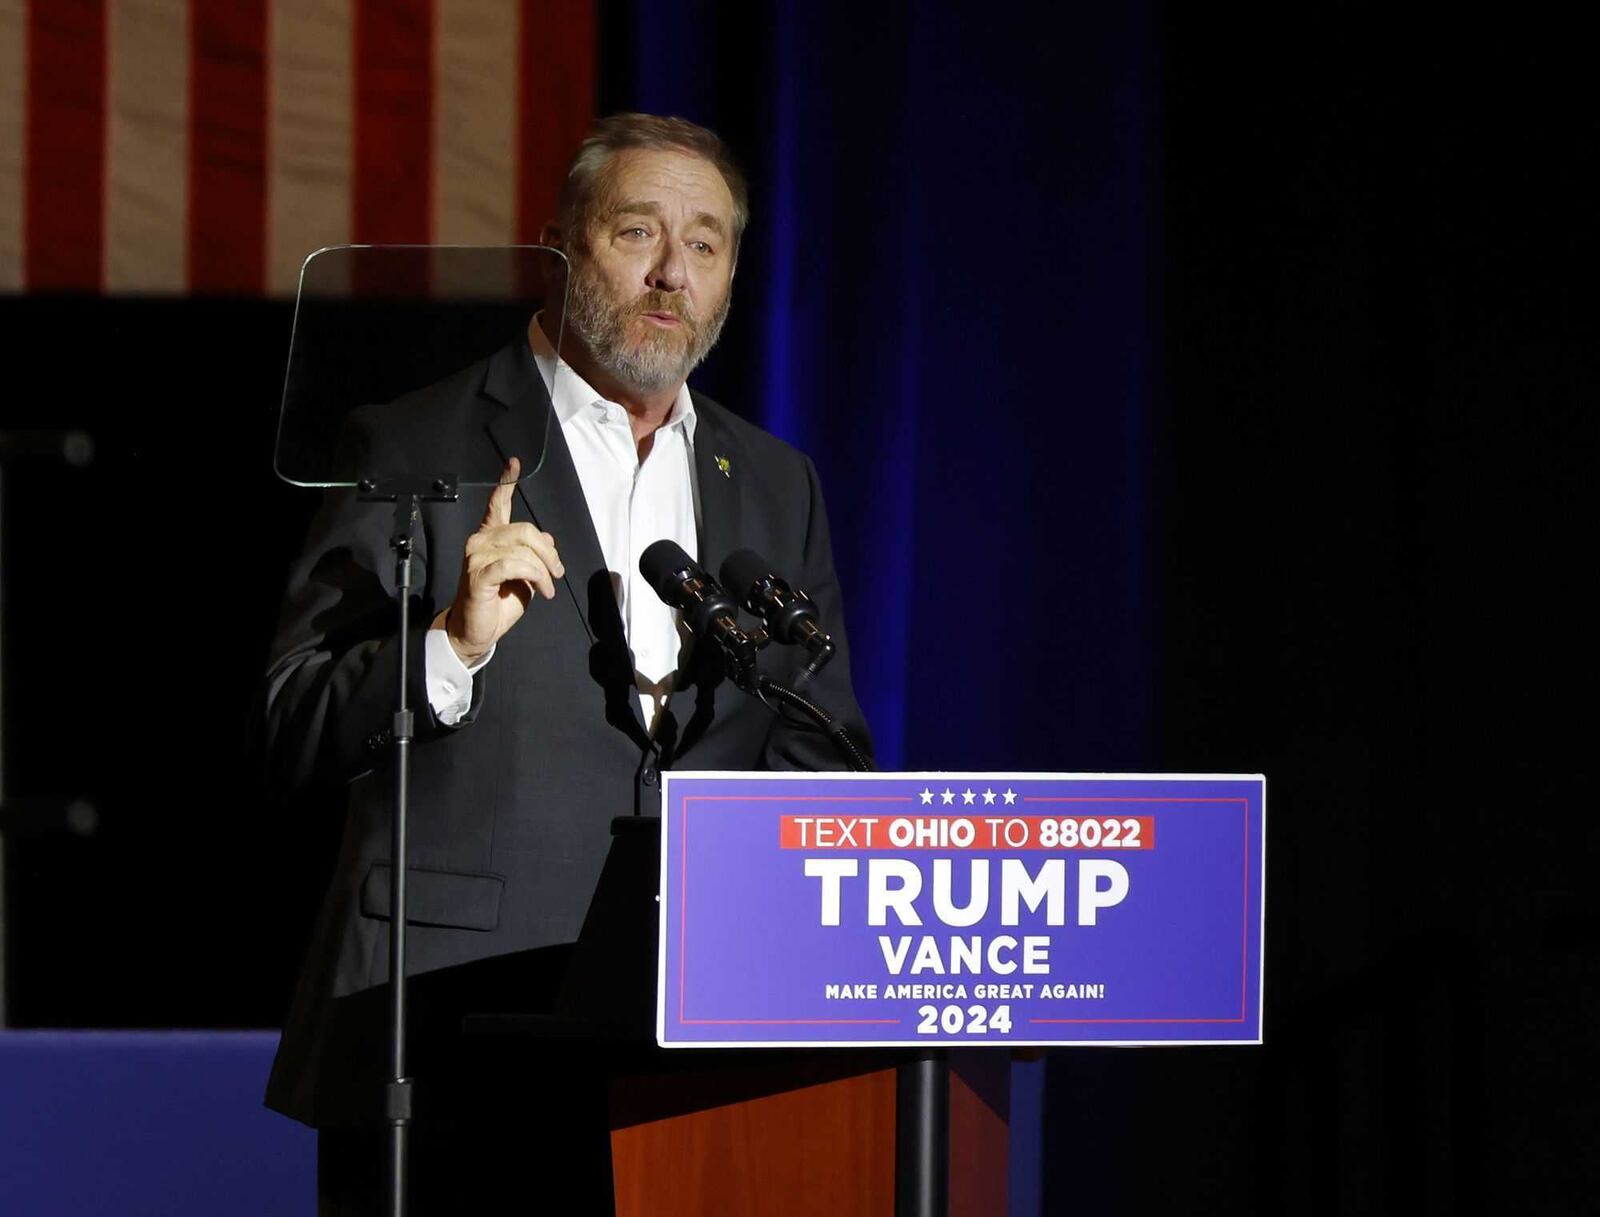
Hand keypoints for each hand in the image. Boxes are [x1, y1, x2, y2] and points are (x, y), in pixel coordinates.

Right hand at [432, 457, 563, 664]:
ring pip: (522, 549)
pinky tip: (540, 590)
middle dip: (549, 553)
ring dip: (544, 571)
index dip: (506, 483)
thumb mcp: (526, 576)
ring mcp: (476, 556)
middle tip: (558, 573)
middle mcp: (480, 540)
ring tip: (548, 588)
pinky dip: (533, 577)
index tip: (514, 463)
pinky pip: (513, 565)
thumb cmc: (500, 603)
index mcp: (491, 536)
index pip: (497, 504)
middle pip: (525, 530)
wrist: (478, 631)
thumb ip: (534, 554)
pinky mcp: (477, 574)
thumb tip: (548, 538)